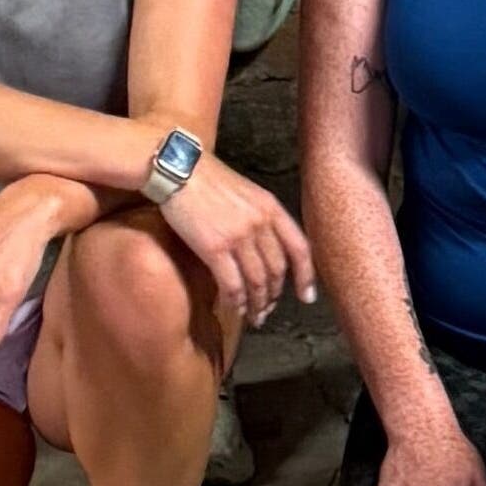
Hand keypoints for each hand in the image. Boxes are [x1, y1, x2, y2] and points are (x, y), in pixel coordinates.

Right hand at [152, 151, 316, 328]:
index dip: (306, 276)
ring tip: (255, 317)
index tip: (307, 296)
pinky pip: (232, 285)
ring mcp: (238, 237)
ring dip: (258, 304)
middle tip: (269, 309)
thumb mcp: (247, 191)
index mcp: (271, 207)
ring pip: (257, 282)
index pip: (299, 248)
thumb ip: (261, 217)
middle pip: (277, 270)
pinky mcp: (214, 248)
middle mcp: (260, 224)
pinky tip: (236, 309)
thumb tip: (265, 249)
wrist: (179, 169)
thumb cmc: (209, 179)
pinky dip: (237, 302)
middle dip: (274, 295)